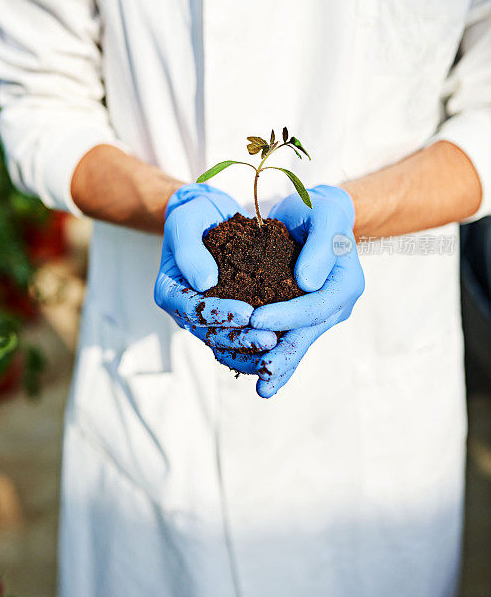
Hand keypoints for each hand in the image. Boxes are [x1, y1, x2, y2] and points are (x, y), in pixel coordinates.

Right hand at [154, 184, 277, 356]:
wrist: (209, 216)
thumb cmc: (194, 215)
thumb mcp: (185, 221)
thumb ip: (189, 250)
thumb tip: (205, 283)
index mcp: (169, 291)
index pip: (192, 310)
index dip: (219, 315)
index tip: (247, 313)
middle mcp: (184, 310)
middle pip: (210, 334)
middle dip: (240, 339)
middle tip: (269, 339)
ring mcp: (205, 318)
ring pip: (225, 343)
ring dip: (250, 349)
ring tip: (277, 345)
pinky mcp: (225, 318)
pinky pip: (238, 338)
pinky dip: (255, 347)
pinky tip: (280, 345)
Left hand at [226, 186, 363, 397]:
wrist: (313, 212)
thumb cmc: (319, 208)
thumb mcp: (326, 214)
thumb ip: (322, 246)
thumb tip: (308, 282)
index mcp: (345, 284)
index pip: (316, 306)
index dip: (288, 315)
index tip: (256, 319)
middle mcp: (335, 305)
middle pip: (308, 334)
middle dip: (284, 355)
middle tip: (262, 377)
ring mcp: (320, 313)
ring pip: (298, 342)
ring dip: (279, 366)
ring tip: (260, 388)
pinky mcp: (301, 315)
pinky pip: (287, 337)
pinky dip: (272, 355)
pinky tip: (253, 373)